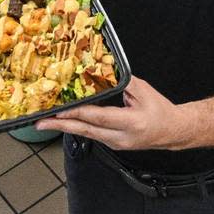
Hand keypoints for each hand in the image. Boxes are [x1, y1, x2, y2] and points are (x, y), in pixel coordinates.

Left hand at [36, 76, 184, 150]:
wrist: (172, 130)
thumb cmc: (160, 110)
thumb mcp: (144, 90)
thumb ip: (123, 81)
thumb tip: (103, 68)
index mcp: (131, 122)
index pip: (99, 117)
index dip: (78, 113)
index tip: (60, 110)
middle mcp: (121, 137)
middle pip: (86, 131)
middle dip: (61, 126)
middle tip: (41, 123)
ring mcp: (116, 144)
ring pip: (86, 134)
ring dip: (66, 127)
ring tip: (47, 121)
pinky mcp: (113, 145)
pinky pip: (92, 135)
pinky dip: (77, 127)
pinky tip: (66, 122)